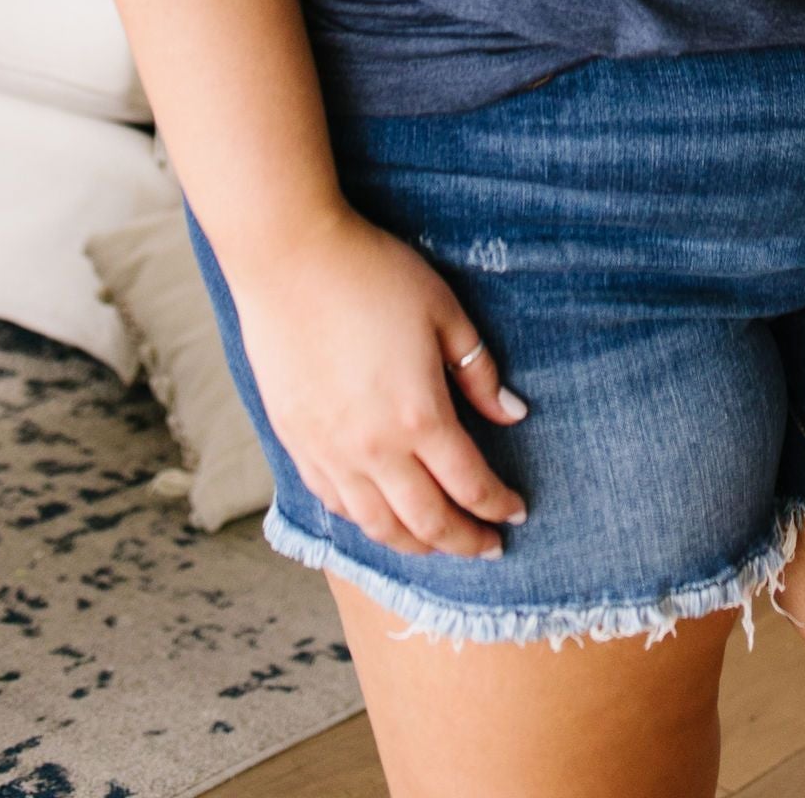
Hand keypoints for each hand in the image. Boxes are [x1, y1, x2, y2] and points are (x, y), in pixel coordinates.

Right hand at [231, 208, 529, 557]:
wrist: (289, 257)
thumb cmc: (372, 274)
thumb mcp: (443, 310)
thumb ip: (478, 370)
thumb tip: (512, 415)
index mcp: (419, 415)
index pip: (469, 484)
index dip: (498, 506)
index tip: (516, 514)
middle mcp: (374, 448)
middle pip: (428, 521)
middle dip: (464, 542)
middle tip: (487, 547)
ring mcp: (329, 452)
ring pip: (378, 526)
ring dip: (415, 545)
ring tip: (438, 544)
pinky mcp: (296, 443)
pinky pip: (335, 504)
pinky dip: (365, 522)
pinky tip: (381, 516)